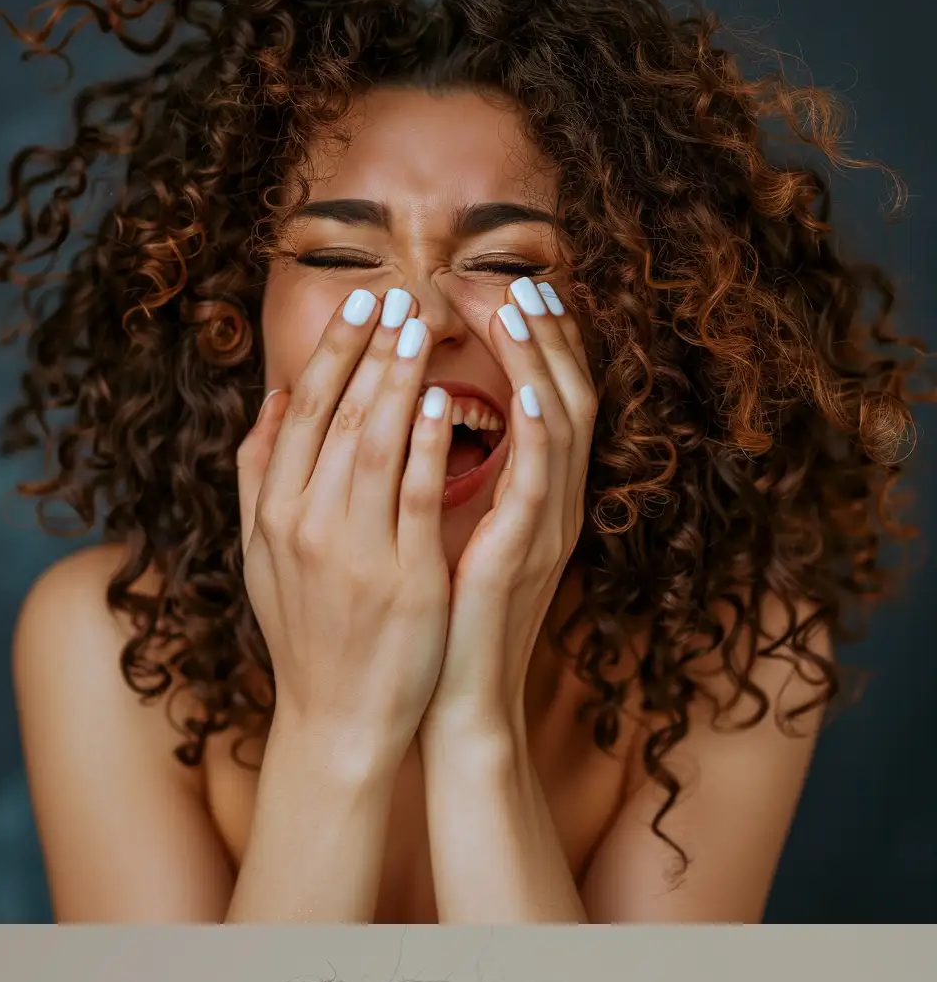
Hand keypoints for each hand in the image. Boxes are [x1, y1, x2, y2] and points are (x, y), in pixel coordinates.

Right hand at [236, 288, 455, 765]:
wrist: (336, 719)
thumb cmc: (306, 634)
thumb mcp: (261, 555)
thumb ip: (259, 475)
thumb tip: (272, 400)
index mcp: (273, 517)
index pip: (300, 416)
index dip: (332, 355)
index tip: (361, 306)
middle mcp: (305, 527)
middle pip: (338, 419)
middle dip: (370, 350)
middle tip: (401, 294)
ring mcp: (353, 551)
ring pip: (376, 445)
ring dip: (400, 379)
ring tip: (424, 327)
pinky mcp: (402, 576)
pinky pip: (416, 497)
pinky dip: (427, 445)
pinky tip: (443, 402)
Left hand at [424, 278, 596, 743]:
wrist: (452, 701)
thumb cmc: (440, 624)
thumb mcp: (444, 537)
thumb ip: (443, 481)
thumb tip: (413, 422)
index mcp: (530, 498)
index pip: (544, 399)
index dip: (533, 344)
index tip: (507, 290)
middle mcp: (549, 505)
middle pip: (567, 395)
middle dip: (546, 336)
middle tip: (520, 280)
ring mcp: (543, 529)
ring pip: (562, 424)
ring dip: (543, 363)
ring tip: (522, 307)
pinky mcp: (523, 556)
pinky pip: (541, 485)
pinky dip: (537, 435)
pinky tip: (524, 394)